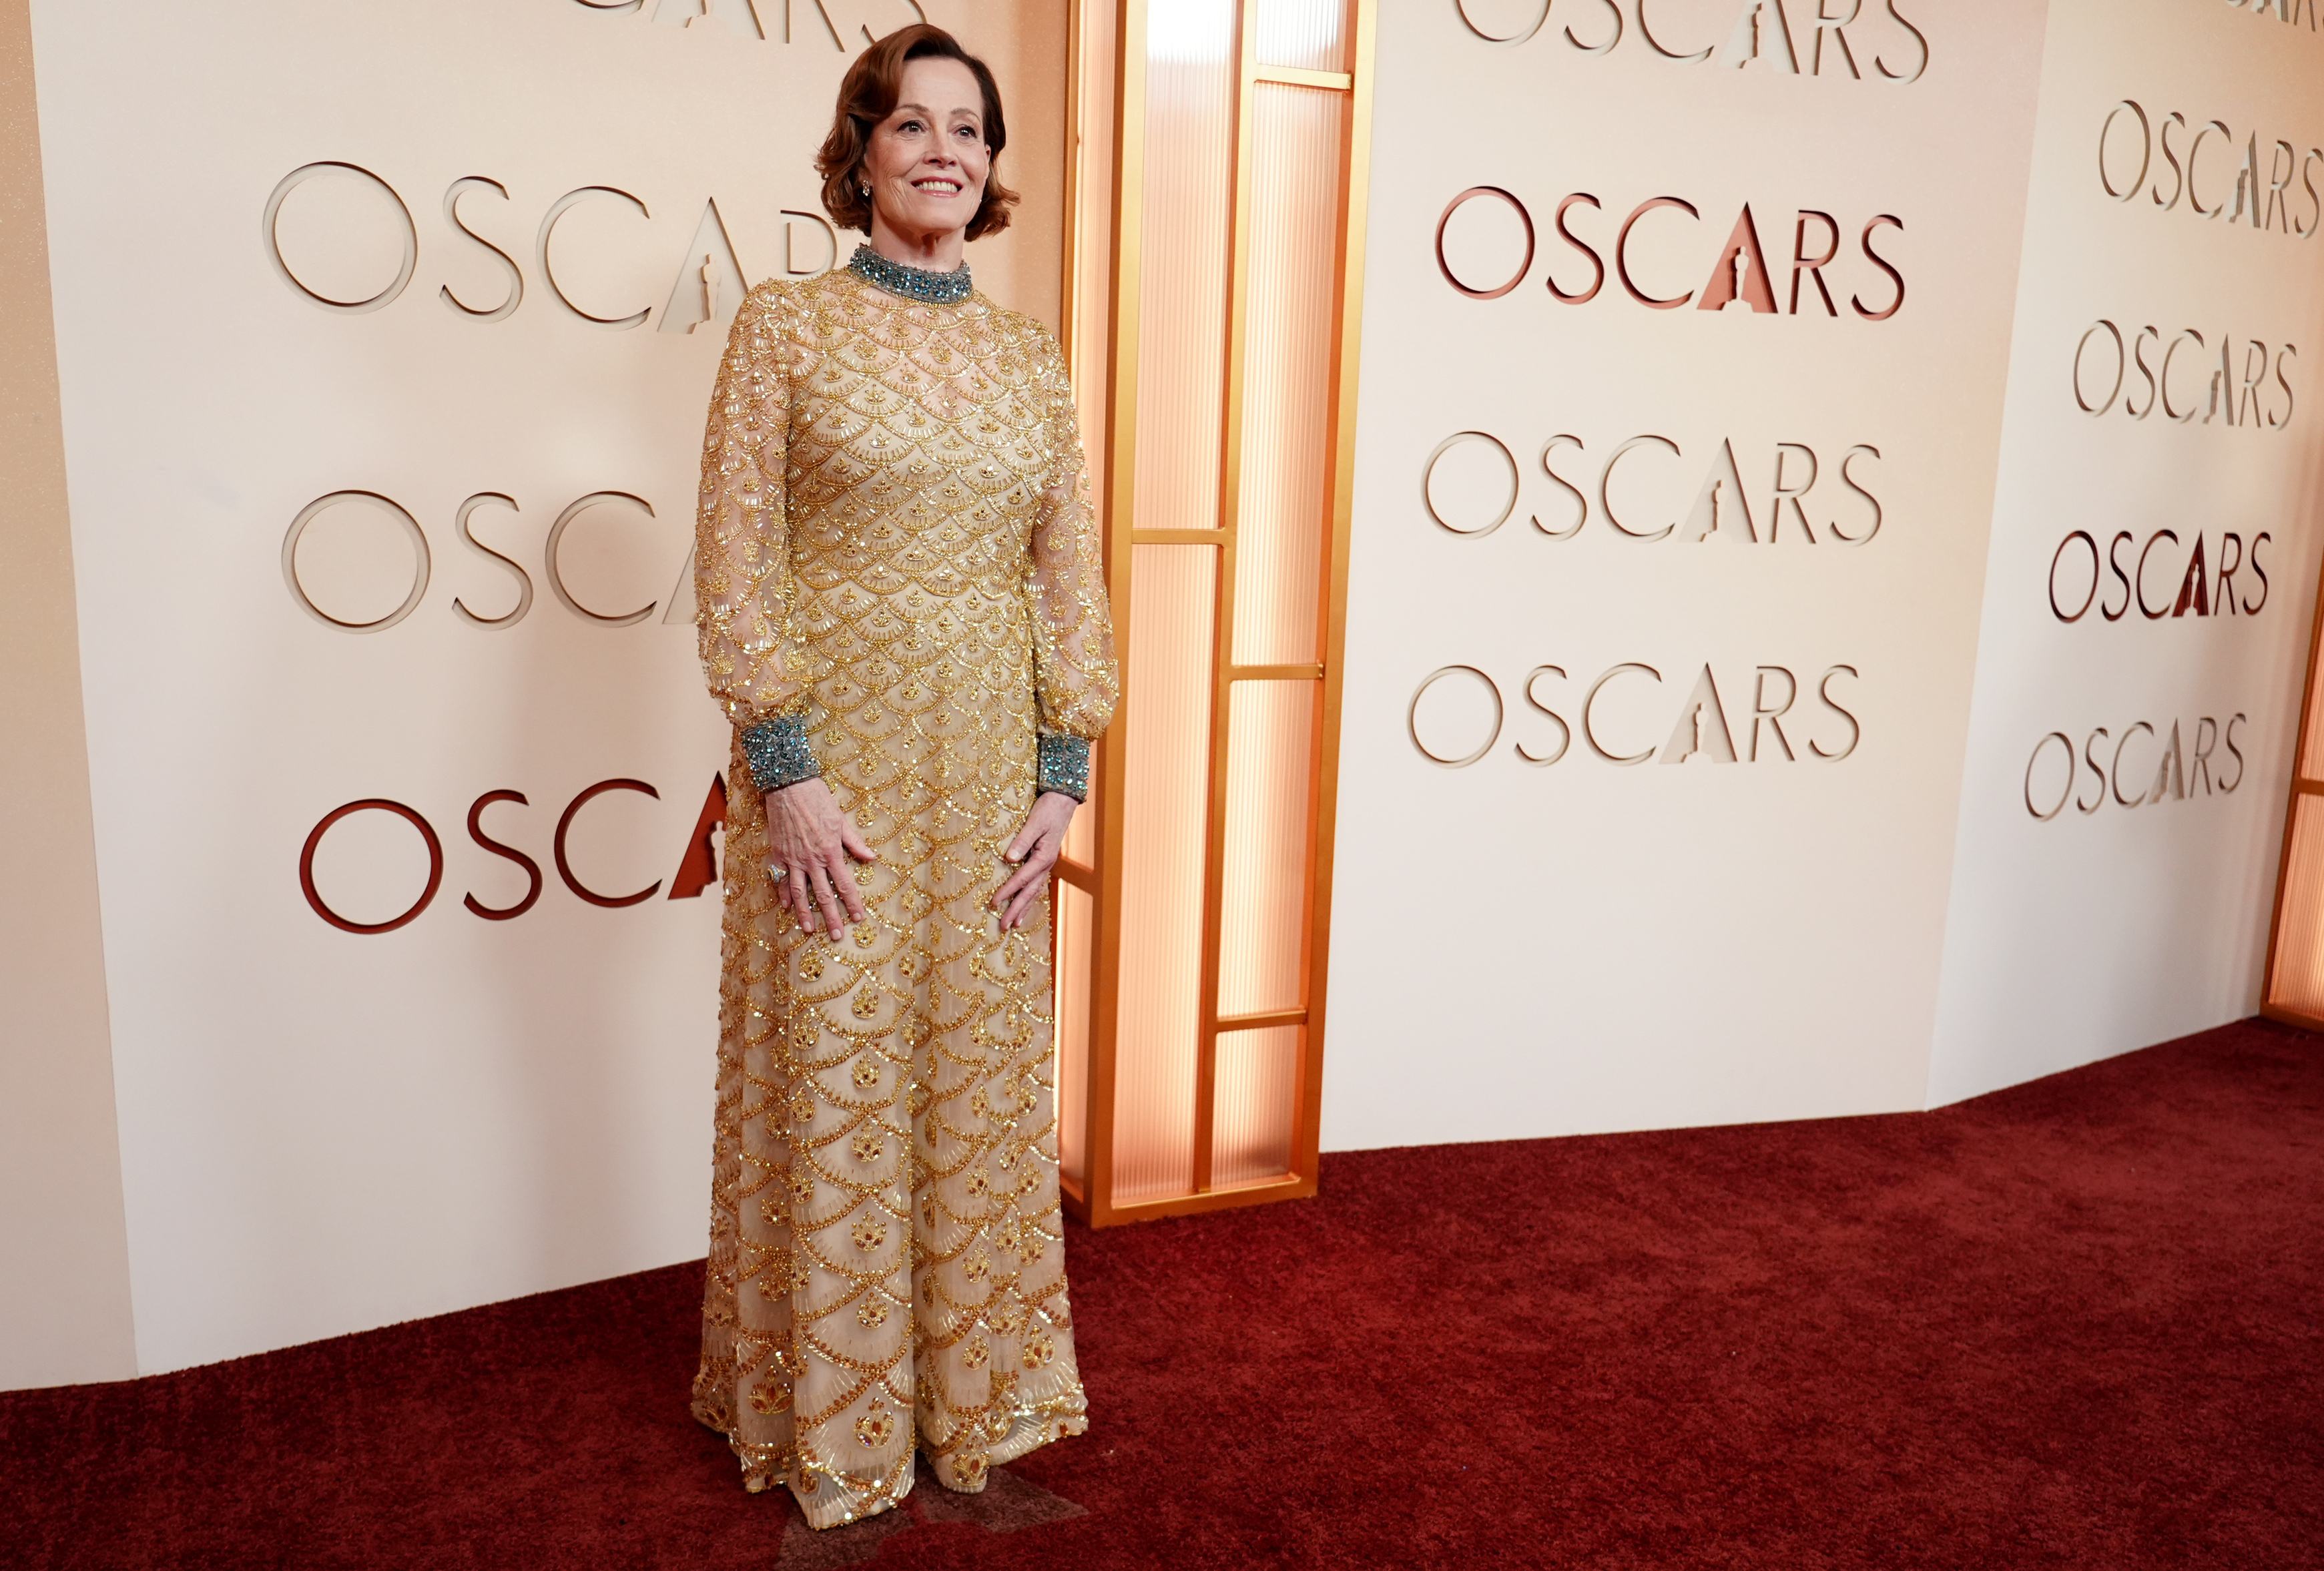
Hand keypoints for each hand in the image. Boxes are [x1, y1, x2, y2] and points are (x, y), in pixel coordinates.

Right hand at [764, 777, 875, 936]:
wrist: (789, 786)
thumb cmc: (818, 799)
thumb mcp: (841, 820)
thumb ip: (855, 843)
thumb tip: (871, 858)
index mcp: (831, 852)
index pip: (844, 884)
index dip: (852, 903)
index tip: (858, 918)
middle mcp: (812, 860)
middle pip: (823, 895)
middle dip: (831, 917)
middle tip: (837, 936)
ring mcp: (794, 859)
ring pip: (800, 892)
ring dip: (805, 913)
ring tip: (809, 930)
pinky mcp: (779, 854)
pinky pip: (780, 879)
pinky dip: (783, 894)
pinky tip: (787, 907)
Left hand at [995, 791, 1078, 931]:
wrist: (1064, 800)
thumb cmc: (1048, 808)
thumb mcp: (1034, 822)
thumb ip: (1022, 841)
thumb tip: (1009, 859)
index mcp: (1044, 857)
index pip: (1021, 879)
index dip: (1006, 892)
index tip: (993, 904)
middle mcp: (1046, 864)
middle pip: (1029, 892)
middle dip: (1016, 910)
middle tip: (1003, 927)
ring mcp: (1047, 863)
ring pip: (1034, 891)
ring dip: (1024, 907)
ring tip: (1015, 924)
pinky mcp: (1045, 859)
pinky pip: (1037, 883)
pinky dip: (1030, 896)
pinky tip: (1026, 903)